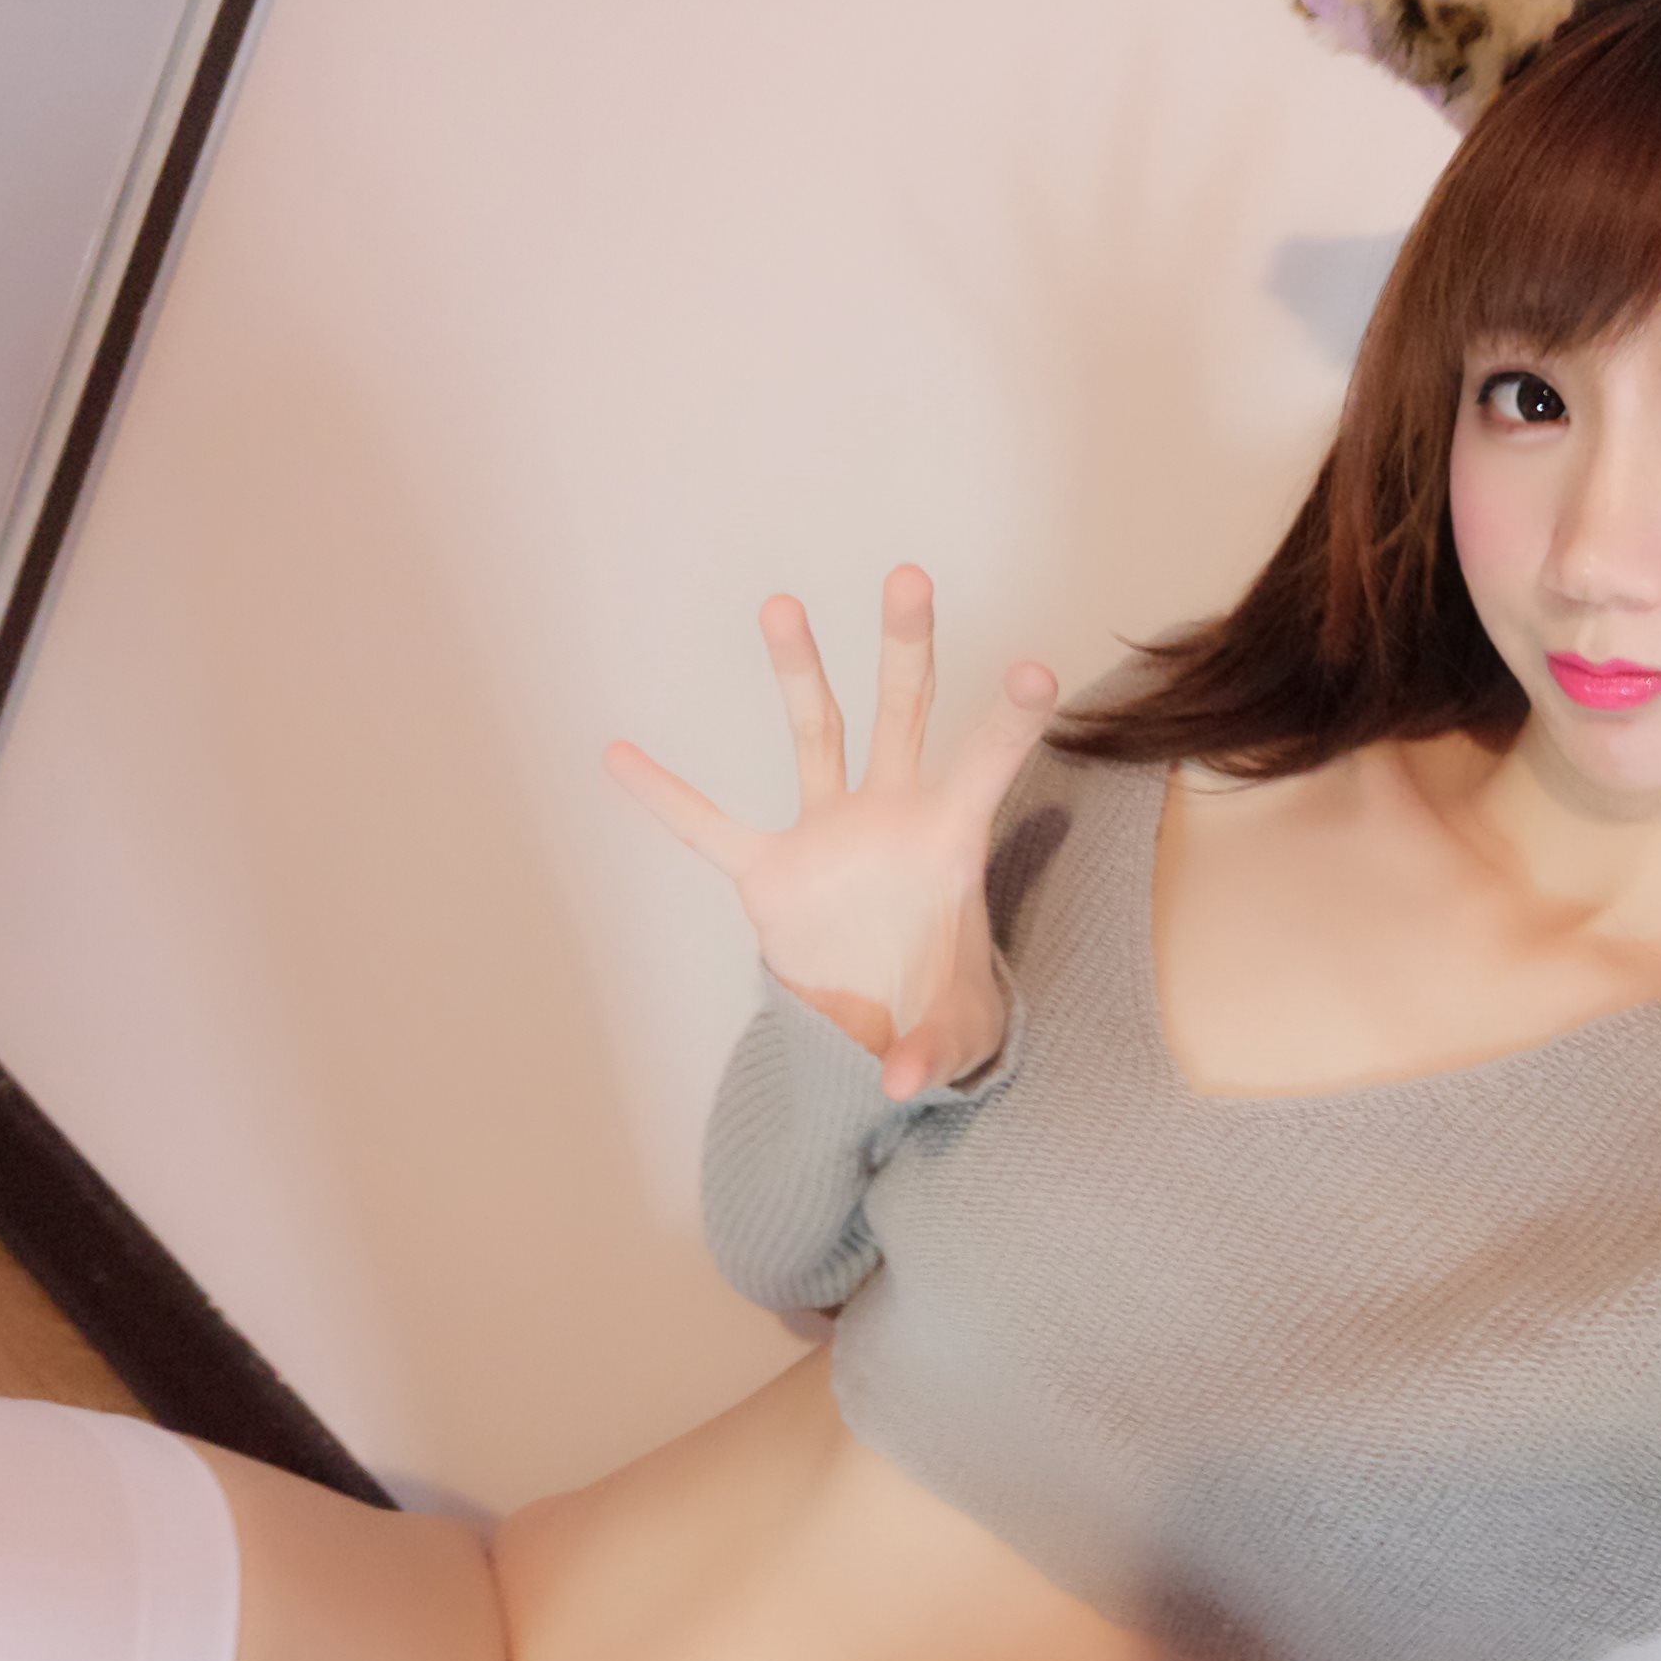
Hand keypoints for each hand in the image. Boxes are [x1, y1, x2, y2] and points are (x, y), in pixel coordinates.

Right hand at [604, 563, 1055, 1102]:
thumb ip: (930, 1053)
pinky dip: (666, 799)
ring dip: (798, 671)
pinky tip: (620, 755)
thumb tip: (899, 1085)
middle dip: (906, 647)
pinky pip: (710, 832)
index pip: (986, 767)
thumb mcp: (951, 1038)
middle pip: (904, 712)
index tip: (1040, 666)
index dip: (1011, 721)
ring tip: (781, 603)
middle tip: (908, 575)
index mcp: (952, 843)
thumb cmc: (939, 1011)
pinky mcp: (772, 873)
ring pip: (816, 733)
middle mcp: (892, 815)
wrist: (887, 1029)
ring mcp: (830, 834)